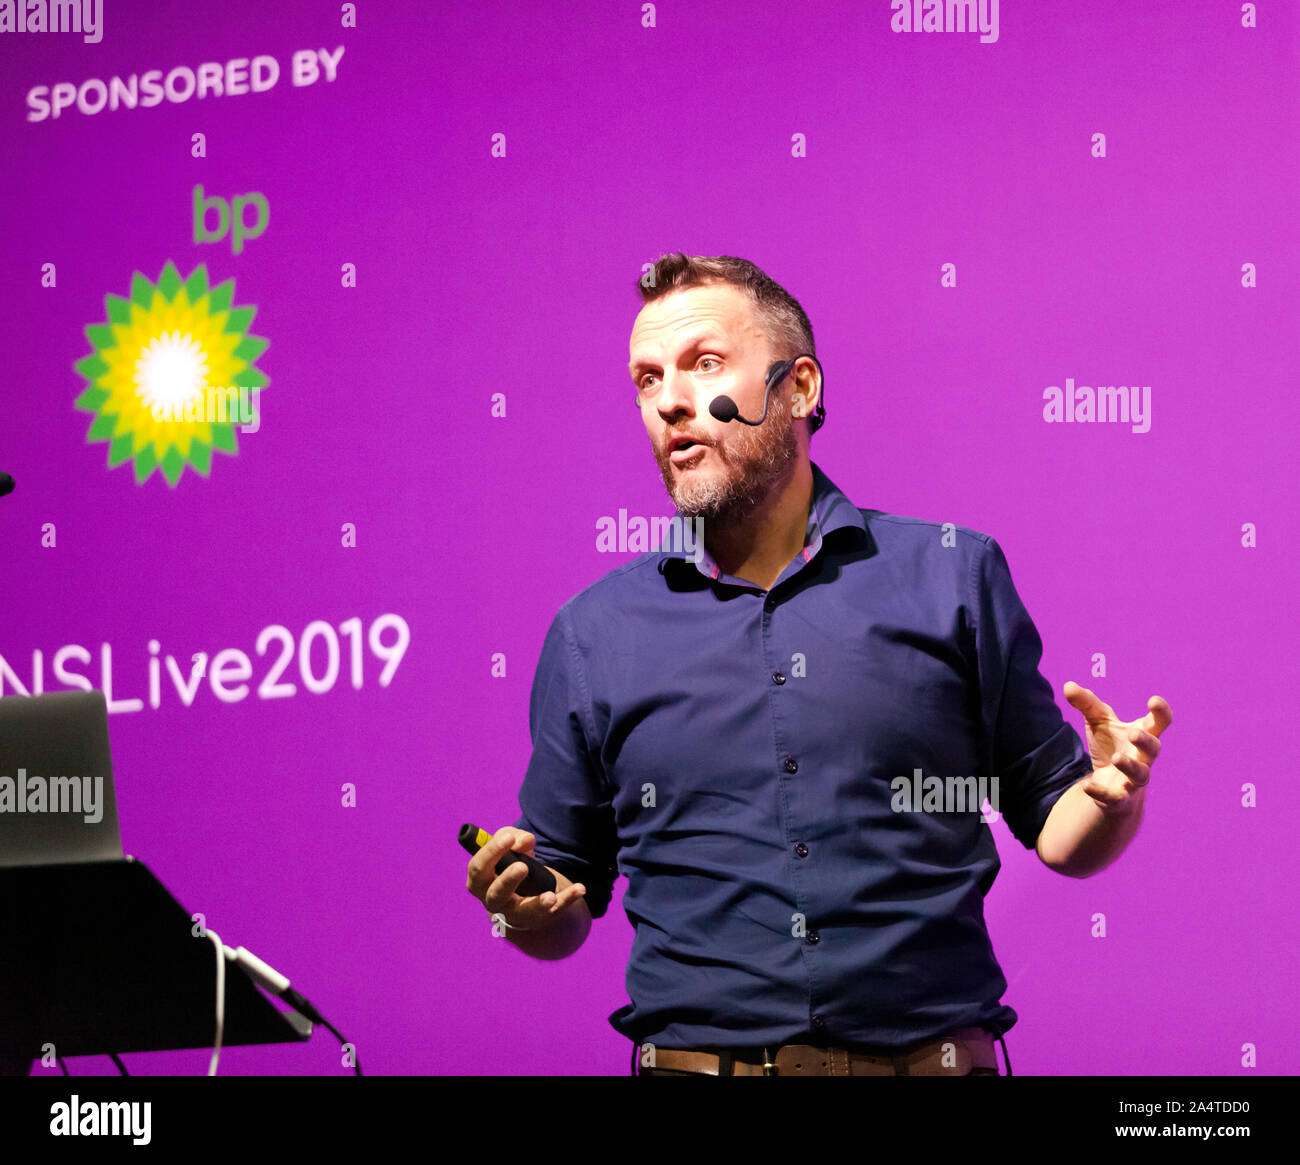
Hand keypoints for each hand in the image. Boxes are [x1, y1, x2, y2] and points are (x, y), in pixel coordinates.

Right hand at [465, 826, 586, 930]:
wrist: (522, 892)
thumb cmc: (508, 864)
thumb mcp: (508, 846)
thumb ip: (514, 837)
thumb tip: (523, 840)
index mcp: (480, 882)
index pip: (479, 869)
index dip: (491, 852)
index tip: (508, 838)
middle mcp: (495, 902)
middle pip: (496, 895)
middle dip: (508, 881)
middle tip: (522, 866)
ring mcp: (518, 913)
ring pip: (526, 912)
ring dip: (538, 904)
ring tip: (550, 896)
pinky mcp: (541, 916)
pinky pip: (556, 910)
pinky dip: (568, 899)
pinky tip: (580, 888)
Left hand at [1064, 683, 1171, 816]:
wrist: (1107, 784)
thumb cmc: (1110, 746)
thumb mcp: (1098, 722)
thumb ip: (1087, 704)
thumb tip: (1068, 685)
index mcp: (1142, 734)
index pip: (1160, 722)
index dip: (1161, 712)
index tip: (1153, 700)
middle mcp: (1143, 757)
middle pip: (1154, 748)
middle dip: (1146, 741)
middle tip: (1133, 733)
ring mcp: (1134, 779)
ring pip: (1141, 775)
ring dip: (1130, 766)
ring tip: (1117, 758)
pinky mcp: (1121, 798)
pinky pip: (1115, 797)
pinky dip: (1101, 792)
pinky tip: (1087, 786)